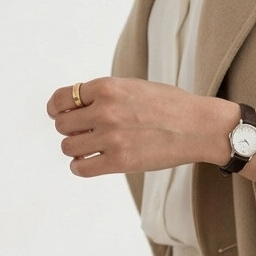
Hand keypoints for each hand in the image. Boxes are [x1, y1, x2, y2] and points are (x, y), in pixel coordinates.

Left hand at [46, 77, 233, 177]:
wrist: (198, 127)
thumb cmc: (170, 106)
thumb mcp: (133, 87)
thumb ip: (105, 94)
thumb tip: (78, 108)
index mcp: (107, 87)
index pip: (63, 99)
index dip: (57, 109)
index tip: (60, 115)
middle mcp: (105, 111)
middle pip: (63, 125)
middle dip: (70, 130)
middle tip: (83, 134)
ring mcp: (111, 138)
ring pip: (69, 147)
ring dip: (74, 149)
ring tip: (88, 150)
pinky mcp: (120, 162)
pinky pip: (81, 168)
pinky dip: (79, 167)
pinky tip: (89, 163)